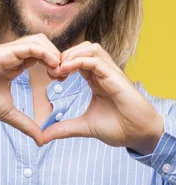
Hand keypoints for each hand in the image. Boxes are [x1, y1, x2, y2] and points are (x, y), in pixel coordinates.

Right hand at [0, 34, 60, 145]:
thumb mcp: (7, 113)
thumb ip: (25, 123)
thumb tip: (40, 140)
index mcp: (13, 65)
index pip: (40, 56)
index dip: (54, 64)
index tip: (62, 79)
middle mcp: (11, 55)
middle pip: (43, 44)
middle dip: (58, 56)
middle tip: (64, 74)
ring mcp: (7, 51)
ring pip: (39, 40)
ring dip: (54, 53)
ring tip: (59, 70)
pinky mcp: (4, 52)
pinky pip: (31, 46)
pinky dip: (46, 53)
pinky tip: (53, 66)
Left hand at [42, 41, 163, 154]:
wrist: (139, 136)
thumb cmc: (118, 128)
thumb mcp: (84, 126)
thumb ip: (64, 128)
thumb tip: (44, 136)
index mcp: (96, 79)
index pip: (77, 59)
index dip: (62, 62)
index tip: (51, 75)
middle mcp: (103, 73)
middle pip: (83, 48)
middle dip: (65, 54)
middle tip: (53, 71)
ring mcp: (110, 73)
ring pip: (91, 48)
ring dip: (72, 54)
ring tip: (60, 69)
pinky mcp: (116, 78)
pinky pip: (97, 60)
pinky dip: (80, 61)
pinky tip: (66, 70)